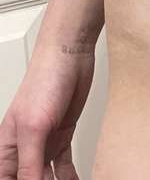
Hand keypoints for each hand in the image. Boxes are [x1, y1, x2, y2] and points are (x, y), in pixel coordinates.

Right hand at [0, 42, 95, 179]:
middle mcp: (23, 148)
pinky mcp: (61, 135)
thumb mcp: (33, 128)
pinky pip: (62, 167)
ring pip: (45, 178)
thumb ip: (29, 163)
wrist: (70, 55)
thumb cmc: (45, 80)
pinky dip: (69, 178)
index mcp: (6, 149)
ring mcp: (43, 142)